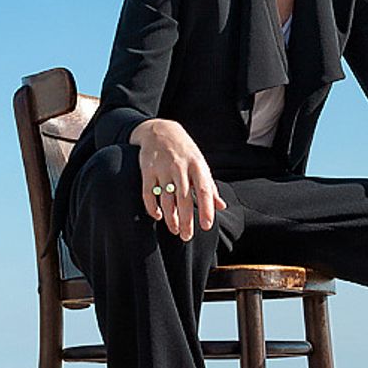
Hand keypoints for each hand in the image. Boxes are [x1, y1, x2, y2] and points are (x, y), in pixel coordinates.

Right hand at [129, 118, 224, 241]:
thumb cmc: (184, 151)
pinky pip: (148, 193)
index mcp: (197, 165)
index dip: (206, 209)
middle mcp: (179, 167)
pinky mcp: (147, 170)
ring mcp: (162, 168)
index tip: (207, 226)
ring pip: (166, 198)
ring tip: (174, 230)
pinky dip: (152, 207)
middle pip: (184, 198)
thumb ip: (210, 186)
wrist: (160, 130)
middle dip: (186, 220)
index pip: (204, 190)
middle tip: (186, 237)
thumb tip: (221, 207)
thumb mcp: (200, 164)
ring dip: (170, 217)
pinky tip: (158, 216)